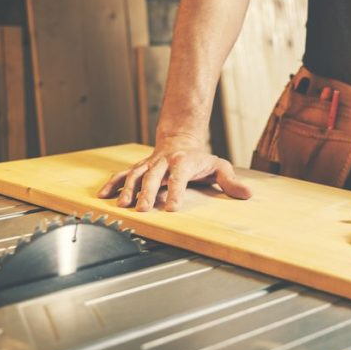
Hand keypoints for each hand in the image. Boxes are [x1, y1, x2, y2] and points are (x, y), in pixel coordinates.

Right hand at [97, 135, 251, 210]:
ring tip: (122, 205)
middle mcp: (163, 162)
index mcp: (184, 162)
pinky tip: (103, 196)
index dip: (175, 191)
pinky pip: (123, 175)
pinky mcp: (138, 168)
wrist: (180, 140)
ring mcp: (149, 164)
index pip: (179, 177)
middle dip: (147, 192)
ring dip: (127, 189)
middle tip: (143, 209)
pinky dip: (112, 184)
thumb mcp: (220, 166)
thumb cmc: (201, 159)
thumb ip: (231, 181)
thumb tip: (247, 195)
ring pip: (135, 175)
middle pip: (153, 176)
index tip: (172, 208)